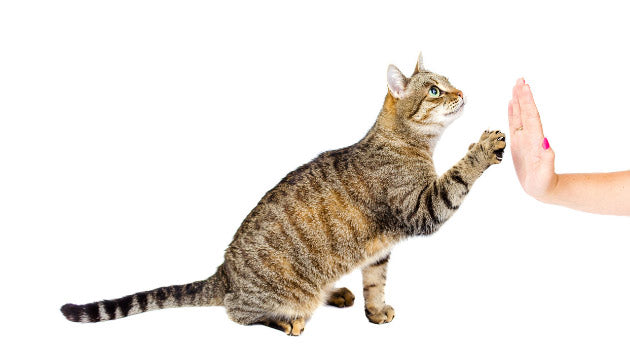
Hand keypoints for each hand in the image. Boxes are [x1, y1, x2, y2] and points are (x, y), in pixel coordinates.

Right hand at [507, 79, 557, 200]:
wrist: (543, 189)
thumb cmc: (543, 184)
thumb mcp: (544, 174)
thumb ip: (546, 161)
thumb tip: (546, 145)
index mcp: (535, 141)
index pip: (531, 117)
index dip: (527, 102)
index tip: (524, 88)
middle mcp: (530, 136)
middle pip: (526, 112)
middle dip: (523, 96)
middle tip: (520, 79)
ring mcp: (524, 138)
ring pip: (520, 115)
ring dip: (518, 100)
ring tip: (516, 85)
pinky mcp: (518, 143)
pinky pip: (514, 124)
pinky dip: (512, 112)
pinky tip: (511, 103)